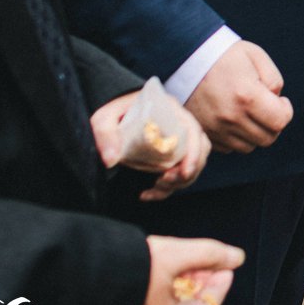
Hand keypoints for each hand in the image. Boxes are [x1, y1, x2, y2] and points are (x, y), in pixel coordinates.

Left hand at [89, 91, 213, 201]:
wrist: (113, 117)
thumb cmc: (111, 114)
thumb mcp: (104, 118)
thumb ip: (105, 134)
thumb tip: (111, 160)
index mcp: (170, 111)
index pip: (193, 130)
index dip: (194, 152)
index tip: (184, 171)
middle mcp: (178, 125)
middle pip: (199, 150)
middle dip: (188, 171)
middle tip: (166, 181)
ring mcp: (177, 142)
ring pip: (192, 164)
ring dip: (180, 181)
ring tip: (159, 185)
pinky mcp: (169, 157)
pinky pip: (177, 175)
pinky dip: (166, 190)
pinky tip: (147, 193)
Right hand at [130, 235, 243, 304]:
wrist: (77, 273)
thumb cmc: (125, 269)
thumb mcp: (173, 254)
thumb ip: (208, 254)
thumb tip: (236, 257)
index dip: (219, 286)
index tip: (226, 267)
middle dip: (201, 287)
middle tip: (208, 266)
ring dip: (182, 288)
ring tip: (185, 265)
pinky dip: (162, 292)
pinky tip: (160, 273)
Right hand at [184, 40, 291, 152]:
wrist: (185, 60)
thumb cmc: (224, 55)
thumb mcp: (255, 56)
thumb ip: (274, 80)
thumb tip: (277, 101)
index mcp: (246, 97)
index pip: (280, 121)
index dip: (285, 110)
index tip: (280, 100)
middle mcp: (231, 117)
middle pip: (267, 138)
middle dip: (272, 123)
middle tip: (266, 107)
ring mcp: (215, 129)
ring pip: (248, 146)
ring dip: (254, 132)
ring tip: (248, 112)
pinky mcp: (204, 134)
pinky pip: (229, 148)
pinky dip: (235, 137)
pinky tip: (232, 117)